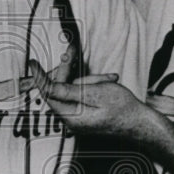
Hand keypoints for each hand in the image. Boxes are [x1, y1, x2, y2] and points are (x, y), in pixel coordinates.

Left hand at [29, 60, 155, 139]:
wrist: (140, 122)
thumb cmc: (123, 109)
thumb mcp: (96, 93)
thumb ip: (69, 90)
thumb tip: (48, 87)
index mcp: (72, 117)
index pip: (49, 93)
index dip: (40, 76)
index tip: (33, 63)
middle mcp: (71, 120)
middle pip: (61, 88)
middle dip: (70, 71)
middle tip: (71, 51)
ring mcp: (77, 118)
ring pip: (73, 89)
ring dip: (88, 79)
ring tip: (106, 79)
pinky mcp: (83, 115)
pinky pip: (80, 95)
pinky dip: (92, 86)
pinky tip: (106, 82)